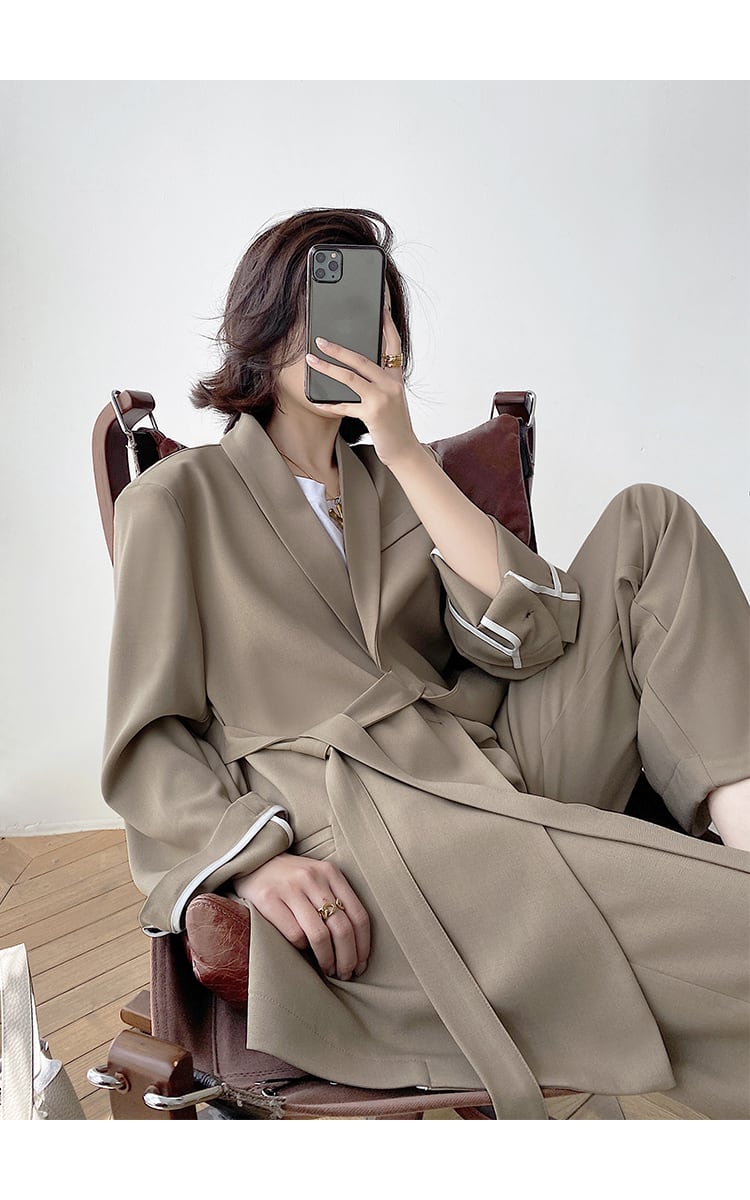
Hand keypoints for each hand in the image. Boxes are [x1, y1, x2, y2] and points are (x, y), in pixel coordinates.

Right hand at [232, 852, 370, 979]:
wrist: (255, 861)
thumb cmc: (293, 878)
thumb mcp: (319, 879)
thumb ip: (336, 900)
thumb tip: (356, 945)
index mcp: (331, 873)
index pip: (358, 915)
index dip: (363, 946)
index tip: (361, 965)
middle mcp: (313, 878)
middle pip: (342, 928)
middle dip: (348, 959)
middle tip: (346, 974)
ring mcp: (290, 888)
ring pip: (320, 936)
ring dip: (327, 960)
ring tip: (328, 970)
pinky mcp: (269, 899)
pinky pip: (294, 934)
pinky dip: (302, 948)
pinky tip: (303, 951)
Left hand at [305, 302, 420, 468]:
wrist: (405, 450)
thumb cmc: (393, 424)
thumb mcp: (389, 398)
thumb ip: (376, 382)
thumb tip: (349, 368)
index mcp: (395, 378)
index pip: (393, 344)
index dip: (387, 325)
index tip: (380, 307)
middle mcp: (391, 384)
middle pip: (362, 359)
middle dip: (338, 348)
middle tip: (320, 339)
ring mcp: (383, 398)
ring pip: (350, 377)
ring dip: (327, 367)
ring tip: (310, 359)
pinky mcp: (373, 414)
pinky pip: (345, 405)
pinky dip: (330, 403)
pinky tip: (317, 400)